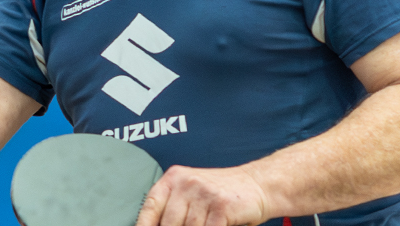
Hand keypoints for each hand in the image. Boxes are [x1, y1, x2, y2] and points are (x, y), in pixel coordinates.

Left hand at [135, 165, 268, 225]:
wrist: (256, 184)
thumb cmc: (221, 193)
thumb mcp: (191, 193)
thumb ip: (173, 208)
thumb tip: (155, 225)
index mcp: (173, 178)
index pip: (150, 206)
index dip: (143, 225)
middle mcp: (186, 183)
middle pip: (168, 223)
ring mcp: (204, 193)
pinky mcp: (221, 206)